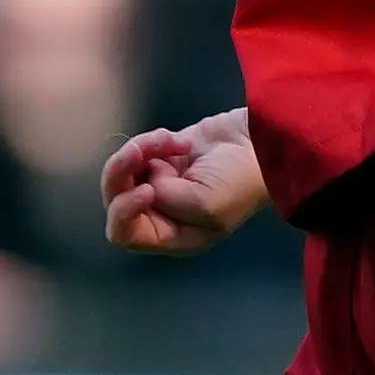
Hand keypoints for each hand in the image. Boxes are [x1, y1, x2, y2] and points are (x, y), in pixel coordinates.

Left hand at [102, 109, 264, 256]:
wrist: (259, 142)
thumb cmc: (239, 181)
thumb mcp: (207, 204)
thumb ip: (166, 199)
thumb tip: (145, 182)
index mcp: (171, 235)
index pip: (124, 234)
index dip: (124, 212)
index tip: (147, 189)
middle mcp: (160, 213)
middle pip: (115, 199)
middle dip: (122, 173)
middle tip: (139, 151)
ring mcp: (159, 183)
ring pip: (122, 171)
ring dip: (139, 151)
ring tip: (168, 140)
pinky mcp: (161, 156)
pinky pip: (137, 150)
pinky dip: (152, 140)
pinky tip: (180, 139)